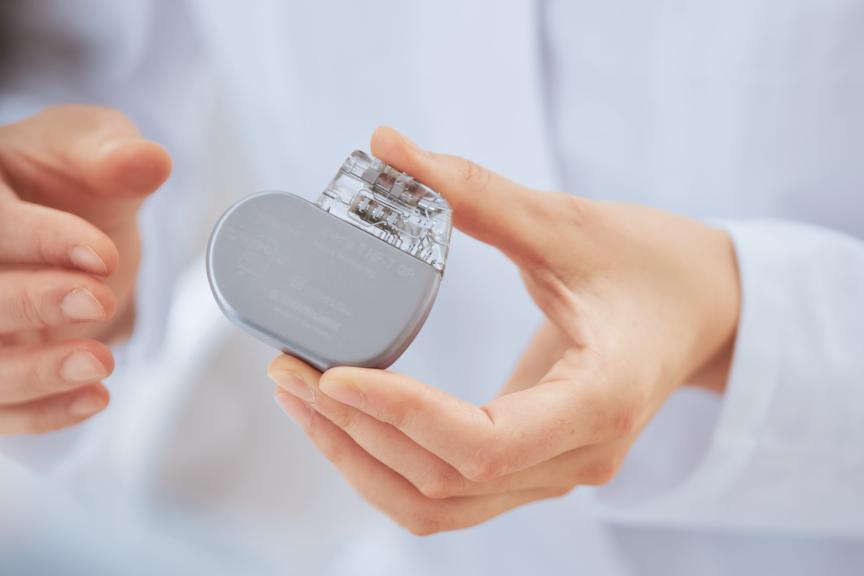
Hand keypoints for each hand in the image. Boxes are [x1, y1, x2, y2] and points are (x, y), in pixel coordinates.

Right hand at [0, 105, 170, 433]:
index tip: (100, 256)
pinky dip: (41, 414)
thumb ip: (114, 157)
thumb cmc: (73, 178)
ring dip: (33, 374)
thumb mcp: (95, 151)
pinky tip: (94, 399)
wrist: (75, 222)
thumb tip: (151, 160)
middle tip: (96, 302)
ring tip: (101, 364)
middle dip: (31, 304)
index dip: (39, 242)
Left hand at [268, 127, 738, 533]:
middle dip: (354, 433)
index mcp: (600, 400)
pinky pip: (450, 491)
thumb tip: (388, 145)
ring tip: (301, 397)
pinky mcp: (537, 463)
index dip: (399, 415)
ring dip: (361, 457)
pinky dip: (389, 462)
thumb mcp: (569, 223)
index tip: (330, 373)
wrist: (706, 307)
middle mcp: (578, 456)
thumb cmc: (654, 264)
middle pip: (443, 483)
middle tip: (288, 371)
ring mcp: (558, 470)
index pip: (482, 443)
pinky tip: (348, 417)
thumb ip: (476, 191)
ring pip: (438, 503)